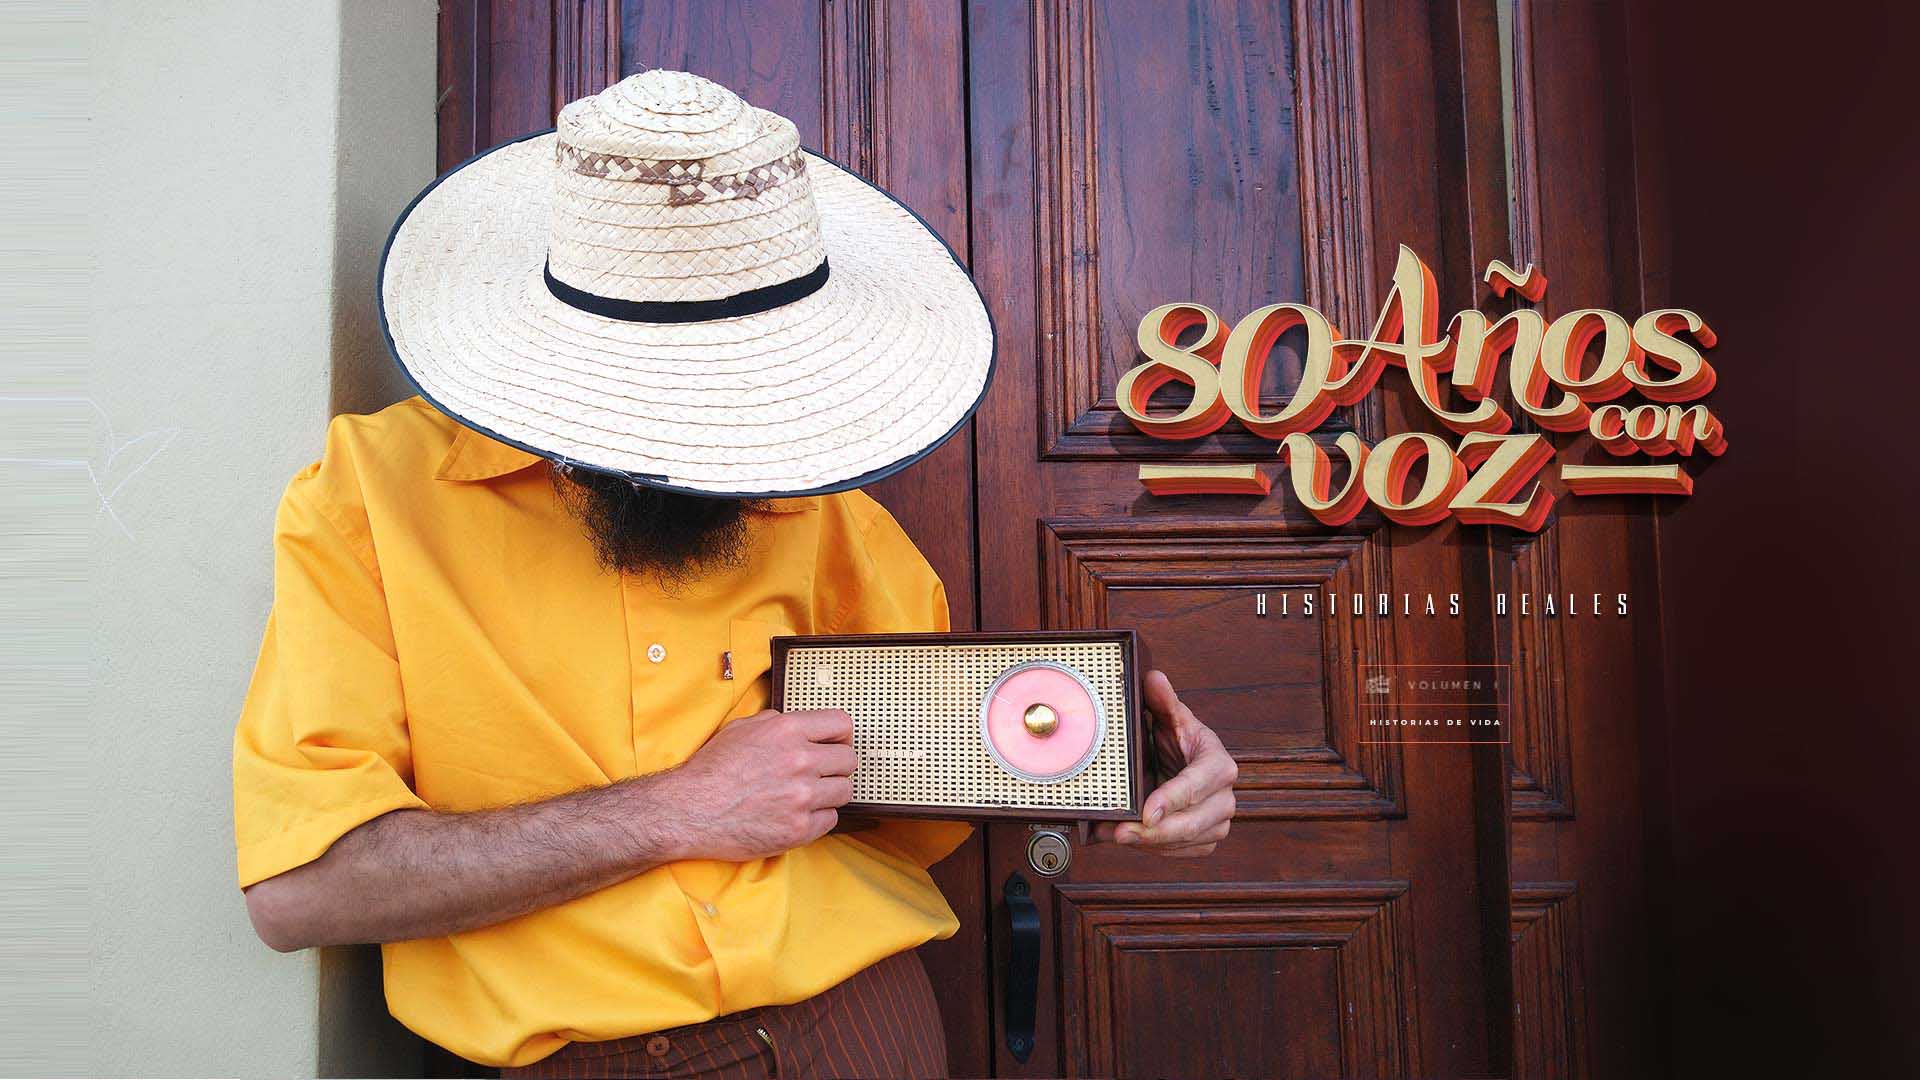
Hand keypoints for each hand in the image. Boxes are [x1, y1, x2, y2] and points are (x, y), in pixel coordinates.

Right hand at [652, 708, 857, 861]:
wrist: (689, 810)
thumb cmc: (711, 770)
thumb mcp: (741, 729)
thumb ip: (776, 723)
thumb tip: (801, 726)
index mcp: (787, 730)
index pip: (841, 724)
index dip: (840, 734)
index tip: (836, 743)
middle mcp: (800, 761)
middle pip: (848, 759)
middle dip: (836, 765)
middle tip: (820, 773)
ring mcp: (802, 797)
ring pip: (844, 790)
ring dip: (829, 793)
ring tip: (806, 796)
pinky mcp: (799, 828)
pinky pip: (830, 820)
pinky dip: (818, 818)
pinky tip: (796, 814)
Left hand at [1092, 670, 1236, 855]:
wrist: (1183, 762)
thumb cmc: (1177, 740)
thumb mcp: (1169, 717)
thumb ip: (1162, 700)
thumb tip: (1153, 678)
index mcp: (1219, 763)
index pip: (1199, 784)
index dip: (1173, 799)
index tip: (1147, 812)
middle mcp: (1225, 795)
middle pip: (1195, 822)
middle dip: (1156, 832)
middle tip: (1122, 832)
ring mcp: (1218, 820)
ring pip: (1189, 842)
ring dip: (1151, 844)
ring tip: (1116, 836)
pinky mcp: (1207, 839)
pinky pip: (1184, 853)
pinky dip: (1156, 852)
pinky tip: (1132, 842)